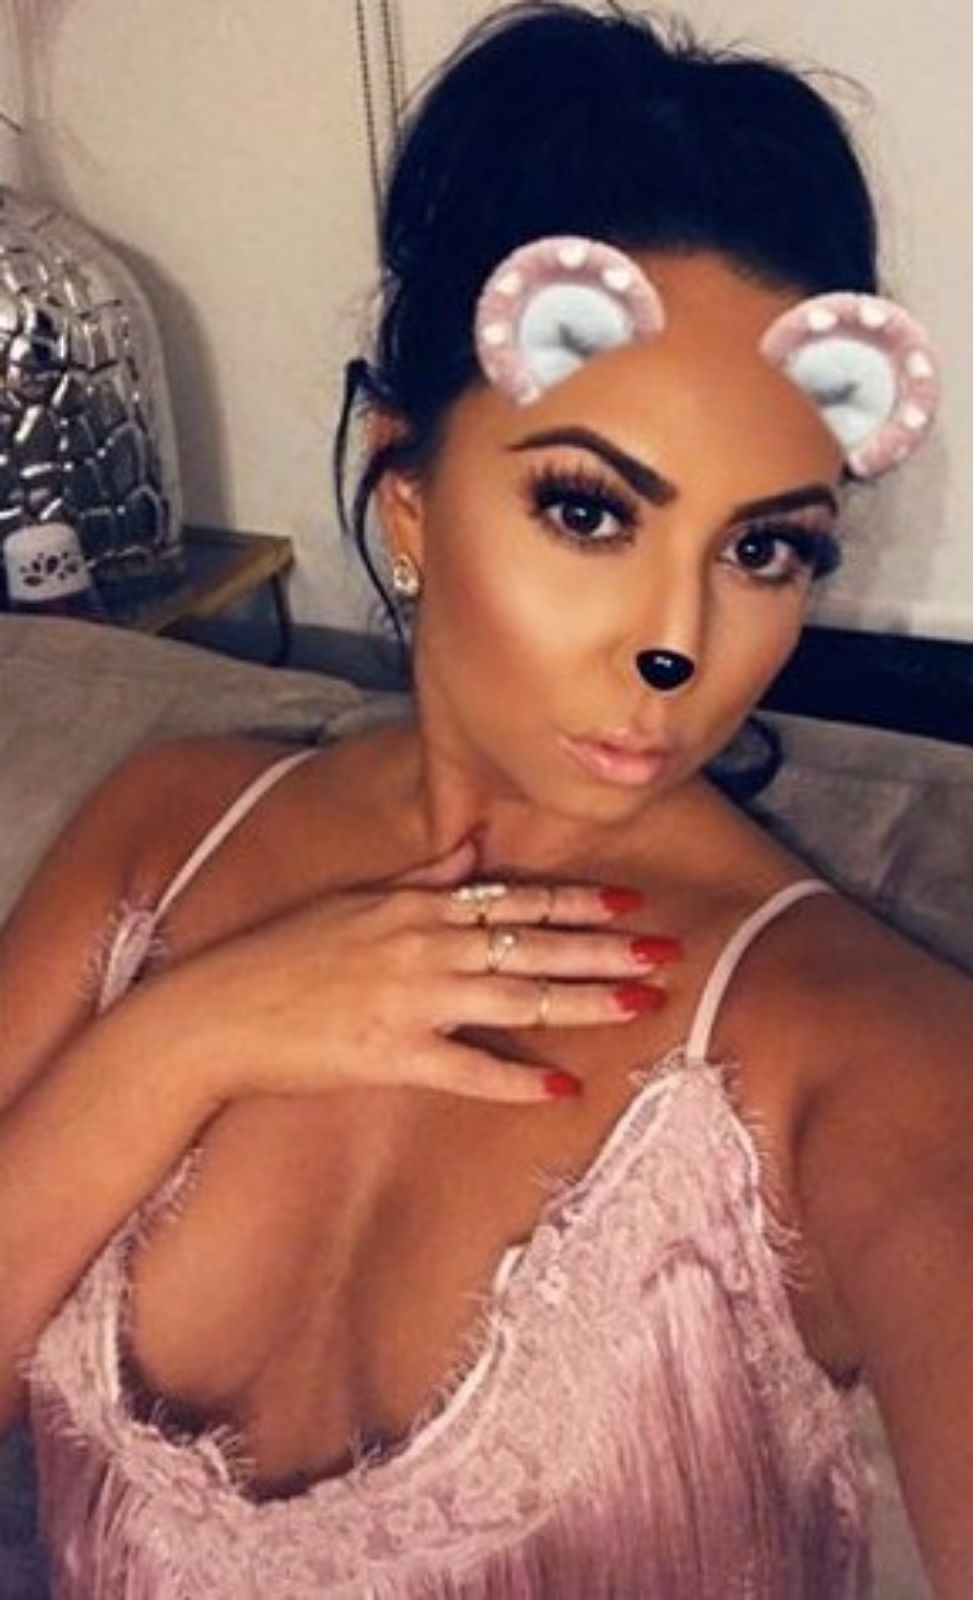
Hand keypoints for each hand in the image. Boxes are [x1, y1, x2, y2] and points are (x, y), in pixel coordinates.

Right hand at [196, 838, 681, 1105]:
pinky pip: (467, 1067)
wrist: (217, 1011)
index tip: (631, 905)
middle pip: (532, 945)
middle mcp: (421, 944)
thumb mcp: (353, 901)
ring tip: (639, 1005)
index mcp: (414, 905)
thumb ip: (419, 877)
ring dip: (584, 1001)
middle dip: (605, 950)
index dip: (578, 904)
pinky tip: (559, 1086)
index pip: (513, 900)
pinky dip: (515, 1078)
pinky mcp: (391, 1054)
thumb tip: (468, 851)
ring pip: (516, 996)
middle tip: (665, 955)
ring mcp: (409, 999)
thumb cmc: (281, 954)